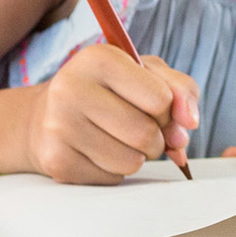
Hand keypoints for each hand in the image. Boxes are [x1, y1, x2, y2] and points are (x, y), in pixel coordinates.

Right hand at [25, 45, 197, 183]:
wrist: (45, 117)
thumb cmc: (107, 92)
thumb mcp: (146, 74)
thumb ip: (180, 89)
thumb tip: (190, 122)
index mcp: (98, 58)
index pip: (161, 99)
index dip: (168, 110)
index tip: (155, 106)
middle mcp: (71, 88)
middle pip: (146, 134)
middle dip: (155, 138)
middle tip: (139, 128)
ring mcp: (59, 126)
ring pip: (132, 162)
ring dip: (137, 157)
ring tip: (118, 139)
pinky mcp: (56, 160)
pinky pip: (112, 178)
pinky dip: (116, 170)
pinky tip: (97, 151)